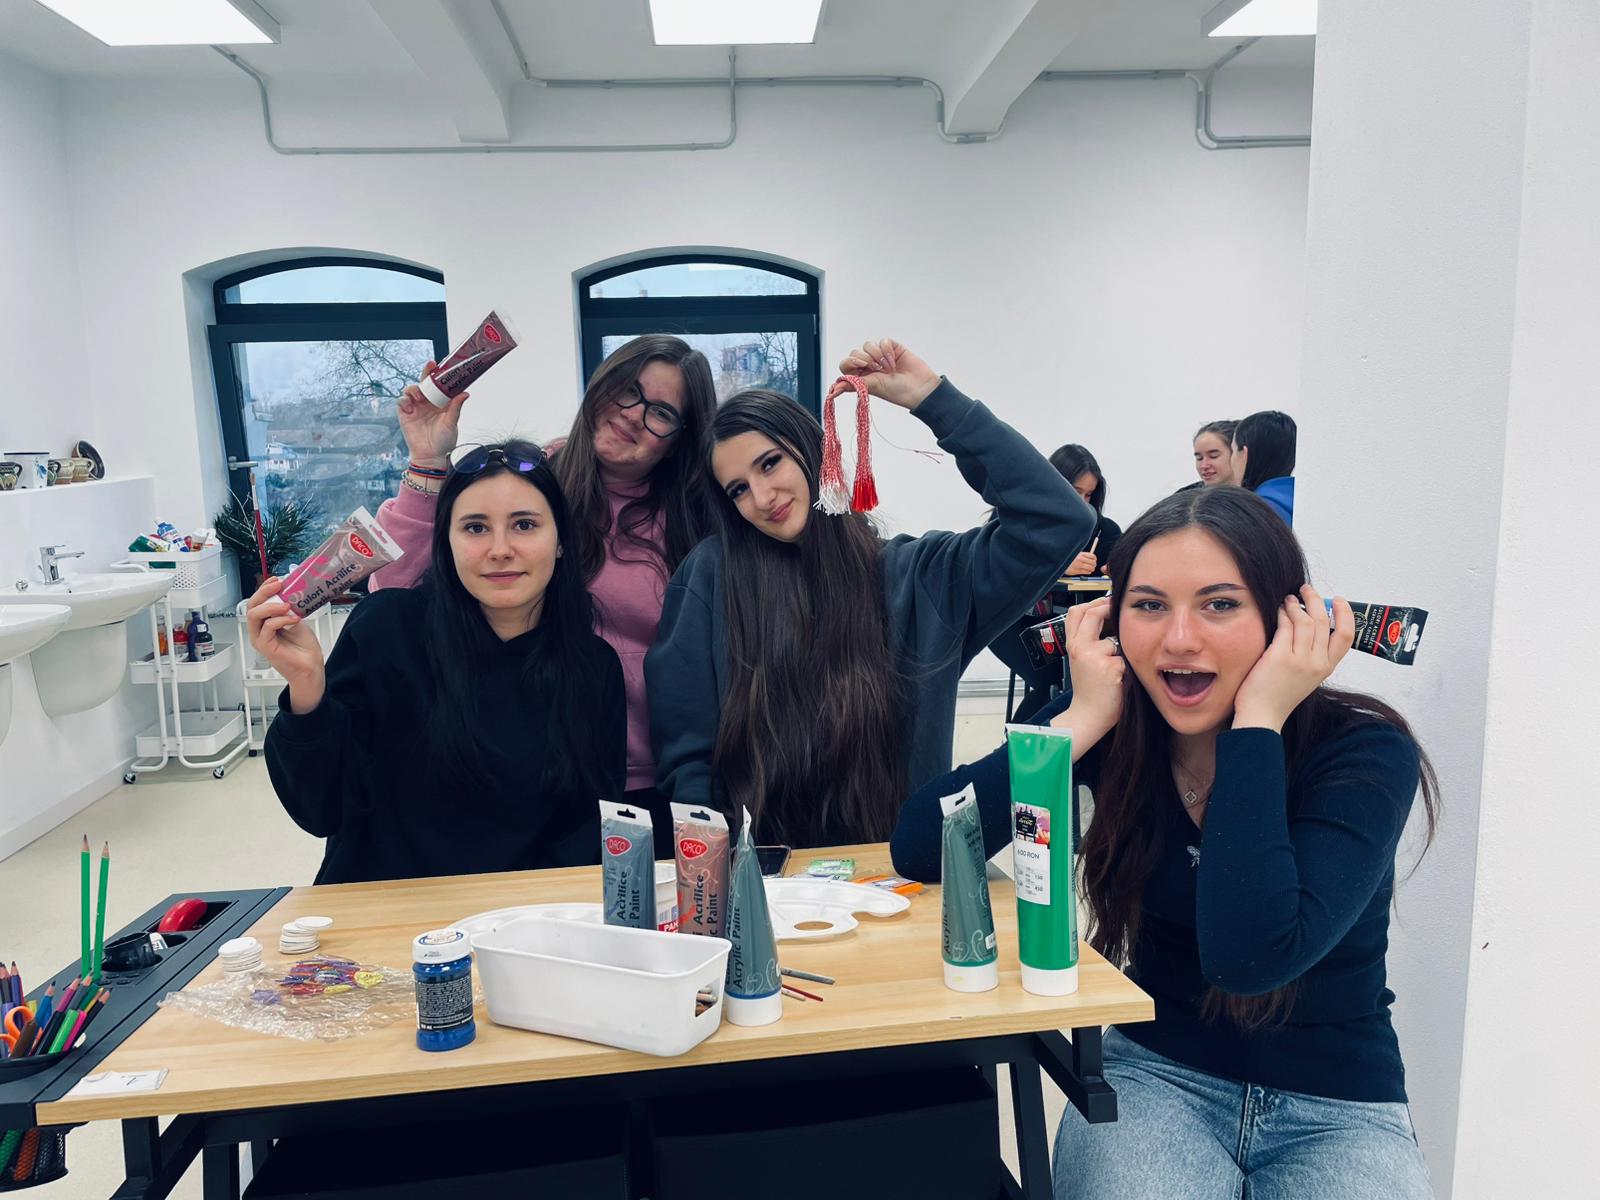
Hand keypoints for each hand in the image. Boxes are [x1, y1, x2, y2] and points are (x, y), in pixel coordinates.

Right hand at [246, 577, 325, 712]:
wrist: (311, 668)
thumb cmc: (304, 648)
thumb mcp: (296, 621)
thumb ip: (290, 609)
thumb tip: (290, 593)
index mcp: (264, 623)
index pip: (257, 602)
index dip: (264, 588)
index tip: (277, 579)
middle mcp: (259, 630)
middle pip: (251, 606)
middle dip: (264, 592)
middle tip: (279, 586)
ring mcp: (260, 639)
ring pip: (254, 615)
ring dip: (271, 606)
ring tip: (287, 604)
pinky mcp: (266, 647)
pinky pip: (267, 627)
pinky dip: (281, 619)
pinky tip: (294, 618)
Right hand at [396, 361, 466, 467]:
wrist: (431, 456)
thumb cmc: (443, 441)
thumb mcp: (451, 423)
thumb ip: (456, 408)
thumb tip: (465, 393)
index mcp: (440, 402)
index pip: (438, 385)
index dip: (438, 375)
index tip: (439, 365)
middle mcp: (427, 402)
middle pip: (424, 383)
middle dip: (426, 373)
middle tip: (429, 367)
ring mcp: (415, 407)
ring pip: (411, 389)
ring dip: (414, 389)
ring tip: (420, 397)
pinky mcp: (405, 414)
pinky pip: (401, 401)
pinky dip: (404, 400)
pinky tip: (410, 406)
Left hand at [838, 338, 939, 409]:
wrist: (919, 388)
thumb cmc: (896, 392)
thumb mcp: (872, 388)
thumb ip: (852, 385)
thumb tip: (832, 392)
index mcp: (861, 377)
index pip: (845, 365)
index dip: (850, 363)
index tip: (861, 366)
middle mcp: (869, 366)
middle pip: (855, 353)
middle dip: (865, 359)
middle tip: (877, 369)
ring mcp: (880, 356)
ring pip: (867, 345)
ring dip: (877, 356)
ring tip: (888, 368)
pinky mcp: (892, 348)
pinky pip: (882, 341)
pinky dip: (887, 350)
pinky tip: (894, 361)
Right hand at [1055, 596, 1125, 745]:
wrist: (1087, 715)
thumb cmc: (1088, 689)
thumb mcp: (1080, 660)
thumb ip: (1087, 639)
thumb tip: (1107, 617)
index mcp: (1072, 645)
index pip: (1077, 611)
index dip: (1093, 603)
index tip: (1106, 604)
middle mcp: (1080, 648)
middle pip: (1093, 613)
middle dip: (1109, 610)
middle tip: (1120, 614)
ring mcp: (1094, 657)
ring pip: (1115, 638)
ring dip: (1120, 649)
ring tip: (1116, 666)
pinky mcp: (1111, 668)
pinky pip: (1126, 657)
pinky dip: (1127, 666)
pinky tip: (1120, 678)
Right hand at [1067, 551, 1097, 576]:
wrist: (1060, 562)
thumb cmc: (1068, 558)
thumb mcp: (1076, 554)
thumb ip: (1084, 555)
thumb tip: (1092, 557)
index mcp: (1080, 554)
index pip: (1092, 556)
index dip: (1094, 559)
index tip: (1094, 560)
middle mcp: (1079, 559)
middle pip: (1093, 562)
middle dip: (1094, 564)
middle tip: (1093, 565)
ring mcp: (1077, 565)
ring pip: (1090, 568)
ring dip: (1092, 569)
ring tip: (1091, 569)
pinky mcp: (1075, 571)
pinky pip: (1085, 572)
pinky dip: (1088, 572)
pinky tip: (1087, 571)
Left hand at [1232, 585, 1354, 731]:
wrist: (1262, 716)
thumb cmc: (1280, 694)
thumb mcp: (1307, 676)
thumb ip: (1314, 654)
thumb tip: (1312, 622)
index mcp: (1326, 668)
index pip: (1347, 636)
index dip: (1346, 614)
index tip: (1338, 600)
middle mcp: (1317, 663)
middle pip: (1324, 621)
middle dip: (1316, 600)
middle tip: (1307, 589)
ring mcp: (1299, 660)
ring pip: (1305, 620)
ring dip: (1297, 604)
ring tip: (1289, 599)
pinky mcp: (1279, 657)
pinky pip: (1285, 625)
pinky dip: (1283, 613)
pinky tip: (1278, 610)